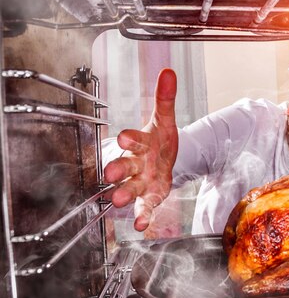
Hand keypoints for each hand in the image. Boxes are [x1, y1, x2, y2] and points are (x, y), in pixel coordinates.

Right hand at [104, 68, 177, 230]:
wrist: (163, 159)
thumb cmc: (159, 140)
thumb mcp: (165, 120)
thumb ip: (166, 100)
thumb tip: (169, 73)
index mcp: (140, 142)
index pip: (133, 139)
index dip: (129, 138)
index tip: (124, 137)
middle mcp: (136, 163)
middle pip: (124, 166)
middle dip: (117, 169)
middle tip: (110, 173)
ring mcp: (141, 182)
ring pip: (130, 188)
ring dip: (124, 194)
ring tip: (118, 200)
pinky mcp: (150, 197)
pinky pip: (145, 207)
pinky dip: (143, 216)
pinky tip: (141, 225)